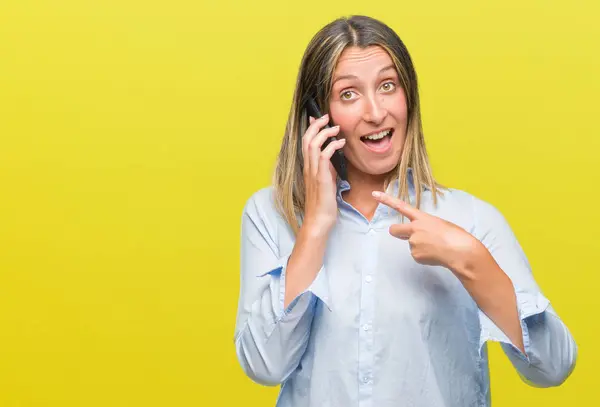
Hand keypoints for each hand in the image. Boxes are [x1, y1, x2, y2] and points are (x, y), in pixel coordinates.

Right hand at [301, 114, 345, 235]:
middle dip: (317, 125)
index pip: (306, 142)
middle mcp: (308, 167)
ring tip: (336, 128)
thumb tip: (334, 157)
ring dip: (325, 133)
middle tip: (327, 117)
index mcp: (308, 168)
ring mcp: (313, 172)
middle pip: (307, 139)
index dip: (311, 128)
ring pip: (313, 144)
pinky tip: (341, 143)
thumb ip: (328, 169)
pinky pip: (324, 156)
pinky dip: (332, 146)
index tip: (318, 119)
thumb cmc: (323, 204)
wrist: (319, 220)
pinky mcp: (321, 178)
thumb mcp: (326, 181)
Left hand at [371, 191, 479, 273]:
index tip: (374, 194)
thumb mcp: (439, 224)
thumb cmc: (455, 235)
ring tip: (436, 247)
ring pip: (411, 245)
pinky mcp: (415, 255)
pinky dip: (424, 255)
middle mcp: (414, 229)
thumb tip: (421, 235)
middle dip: (397, 232)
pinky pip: (417, 255)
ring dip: (420, 246)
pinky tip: (435, 254)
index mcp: (422, 218)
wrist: (460, 251)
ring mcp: (413, 243)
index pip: (401, 206)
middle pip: (395, 230)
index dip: (386, 200)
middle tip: (409, 235)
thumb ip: (426, 226)